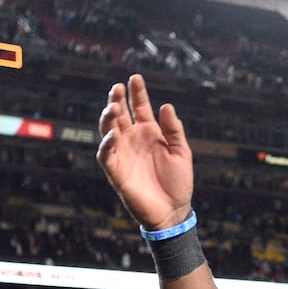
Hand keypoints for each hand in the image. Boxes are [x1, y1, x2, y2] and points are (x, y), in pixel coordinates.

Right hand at [97, 74, 194, 230]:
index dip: (137, 92)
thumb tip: (166, 105)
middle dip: (117, 99)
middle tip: (117, 87)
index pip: (139, 107)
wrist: (173, 211)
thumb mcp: (181, 152)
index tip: (135, 77)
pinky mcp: (116, 170)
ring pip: (109, 129)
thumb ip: (173, 130)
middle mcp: (133, 139)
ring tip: (114, 106)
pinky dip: (108, 144)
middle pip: (120, 114)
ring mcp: (123, 153)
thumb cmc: (178, 182)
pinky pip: (106, 154)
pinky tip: (114, 135)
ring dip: (109, 117)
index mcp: (150, 133)